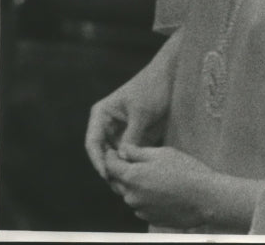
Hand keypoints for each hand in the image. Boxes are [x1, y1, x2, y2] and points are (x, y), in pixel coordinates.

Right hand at [85, 48, 175, 178]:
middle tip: (120, 187)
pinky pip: (129, 155)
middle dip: (110, 170)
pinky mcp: (133, 136)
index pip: (93, 143)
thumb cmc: (153, 88)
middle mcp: (106, 125)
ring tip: (129, 185)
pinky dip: (132, 165)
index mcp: (101, 115)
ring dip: (121, 170)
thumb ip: (131, 136)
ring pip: (115, 158)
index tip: (107, 175)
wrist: (170, 76)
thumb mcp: (142, 112)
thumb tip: (123, 159)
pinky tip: (139, 176)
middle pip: (102, 154)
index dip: (98, 161)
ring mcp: (119, 132)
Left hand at [104, 145, 218, 228]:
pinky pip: (140, 204)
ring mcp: (140, 209)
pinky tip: (159, 189)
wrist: (204, 198)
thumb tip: (122, 150)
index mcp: (132, 177)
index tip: (113, 150)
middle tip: (130, 160)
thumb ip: (138, 152)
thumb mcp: (162, 153)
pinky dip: (144, 196)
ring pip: (129, 194)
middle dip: (120, 171)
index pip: (111, 166)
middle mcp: (131, 196)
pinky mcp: (149, 218)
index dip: (110, 156)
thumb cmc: (185, 170)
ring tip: (151, 174)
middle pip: (117, 182)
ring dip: (133, 184)